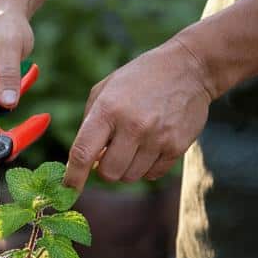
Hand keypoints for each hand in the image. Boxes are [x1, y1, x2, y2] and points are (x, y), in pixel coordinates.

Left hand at [64, 37, 213, 190]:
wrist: (189, 68)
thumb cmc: (138, 79)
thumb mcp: (104, 90)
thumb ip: (88, 124)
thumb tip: (79, 162)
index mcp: (108, 110)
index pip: (83, 153)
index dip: (73, 177)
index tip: (68, 189)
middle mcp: (133, 126)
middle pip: (108, 173)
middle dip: (105, 169)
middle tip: (111, 153)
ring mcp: (157, 138)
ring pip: (130, 177)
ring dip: (126, 168)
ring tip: (133, 145)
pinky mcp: (177, 146)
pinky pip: (153, 174)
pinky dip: (147, 167)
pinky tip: (150, 146)